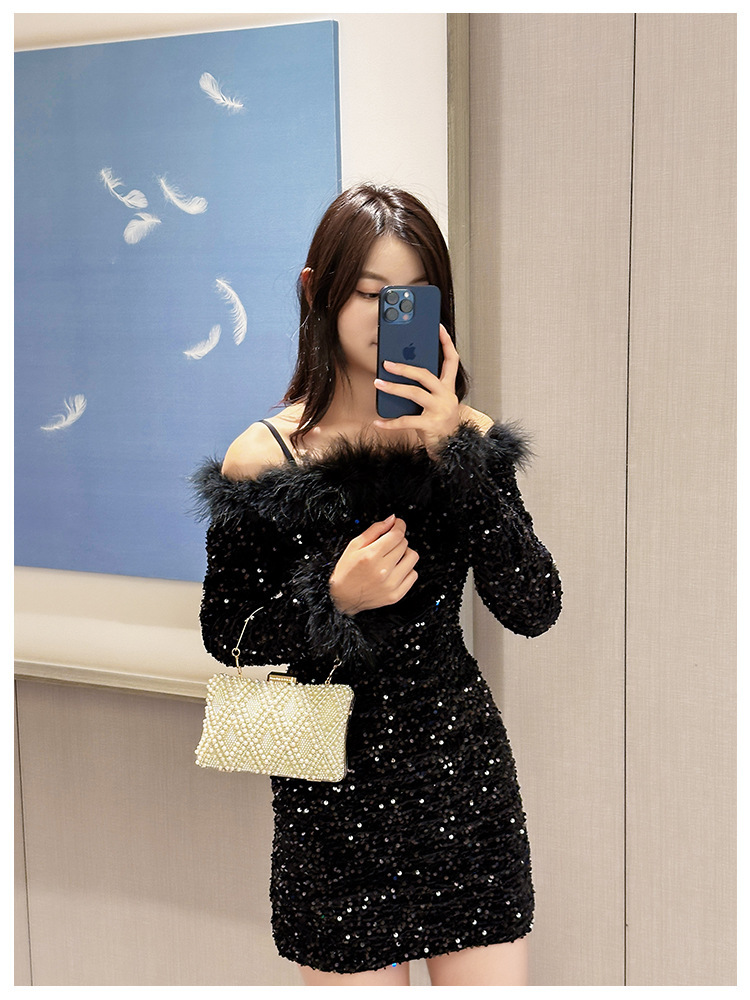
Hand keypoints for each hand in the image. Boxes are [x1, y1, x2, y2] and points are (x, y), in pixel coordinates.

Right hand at [329, 514, 418, 615]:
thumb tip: (392, 519)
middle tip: (389, 544)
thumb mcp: (354, 546)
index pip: (397, 535)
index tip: (398, 524)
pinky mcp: (396, 595)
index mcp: (371, 556)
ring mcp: (391, 584)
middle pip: (404, 544)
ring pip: (413, 558)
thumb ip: (374, 530)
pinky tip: (396, 570)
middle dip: (397, 540)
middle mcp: (382, 570)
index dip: (400, 526)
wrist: (342, 598)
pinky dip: (407, 569)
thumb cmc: (346, 571)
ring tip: (394, 557)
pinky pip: (413, 575)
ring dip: (405, 554)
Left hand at [373, 325, 460, 455]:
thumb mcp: (437, 402)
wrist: (453, 448)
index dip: (446, 343)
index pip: (452, 360)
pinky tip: (378, 422)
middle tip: (386, 363)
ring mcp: (439, 410)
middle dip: (405, 367)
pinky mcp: (430, 425)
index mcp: (448, 388)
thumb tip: (401, 374)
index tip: (438, 328)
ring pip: (414, 393)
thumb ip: (426, 389)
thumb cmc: (441, 423)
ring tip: (378, 383)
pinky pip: (406, 421)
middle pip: (425, 375)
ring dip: (393, 388)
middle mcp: (446, 396)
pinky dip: (389, 423)